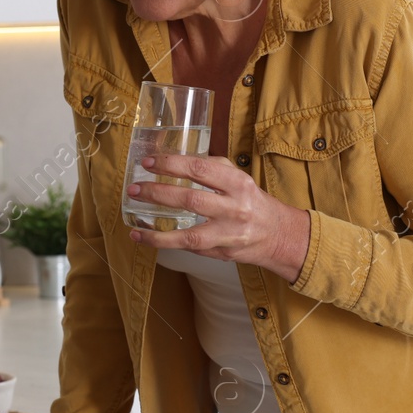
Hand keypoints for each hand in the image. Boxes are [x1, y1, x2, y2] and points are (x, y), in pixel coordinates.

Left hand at [127, 154, 310, 282]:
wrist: (278, 235)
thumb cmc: (253, 202)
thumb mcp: (239, 178)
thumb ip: (212, 169)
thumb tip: (175, 161)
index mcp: (238, 183)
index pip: (200, 170)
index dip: (171, 165)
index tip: (148, 162)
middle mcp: (234, 208)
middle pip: (191, 199)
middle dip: (158, 192)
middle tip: (134, 188)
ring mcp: (228, 233)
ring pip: (188, 233)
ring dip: (156, 227)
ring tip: (133, 218)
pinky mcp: (221, 251)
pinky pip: (188, 247)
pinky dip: (162, 242)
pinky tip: (142, 237)